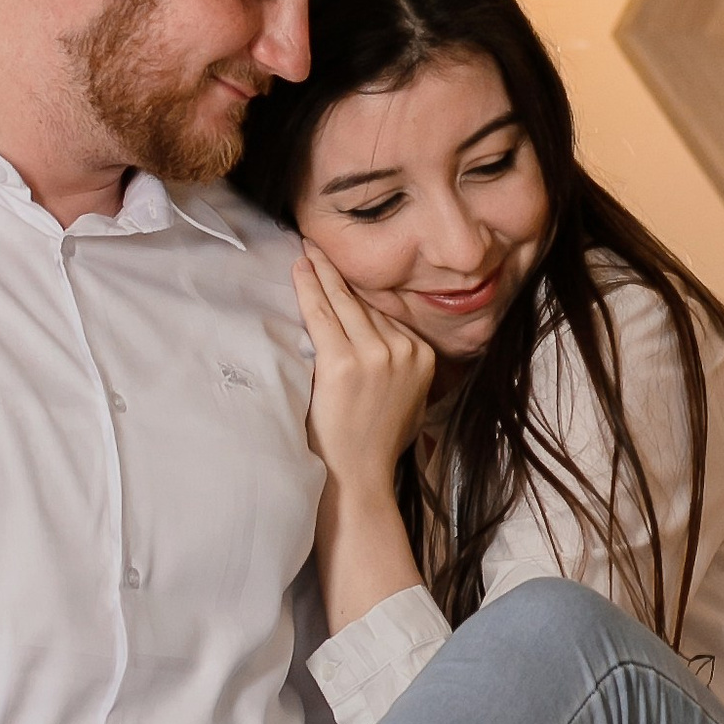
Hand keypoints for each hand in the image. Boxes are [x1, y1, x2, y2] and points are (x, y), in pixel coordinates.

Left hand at [295, 244, 433, 492]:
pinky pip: (322, 315)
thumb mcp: (408, 399)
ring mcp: (376, 355)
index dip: (360, 292)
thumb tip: (381, 340)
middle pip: (364, 303)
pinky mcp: (344, 362)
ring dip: (322, 274)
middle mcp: (404, 350)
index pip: (385, 315)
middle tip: (319, 246)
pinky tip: (300, 269)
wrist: (360, 477)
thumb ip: (400, 366)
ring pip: (343, 303)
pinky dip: (309, 288)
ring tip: (307, 253)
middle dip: (339, 274)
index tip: (344, 272)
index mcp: (423, 357)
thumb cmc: (376, 443)